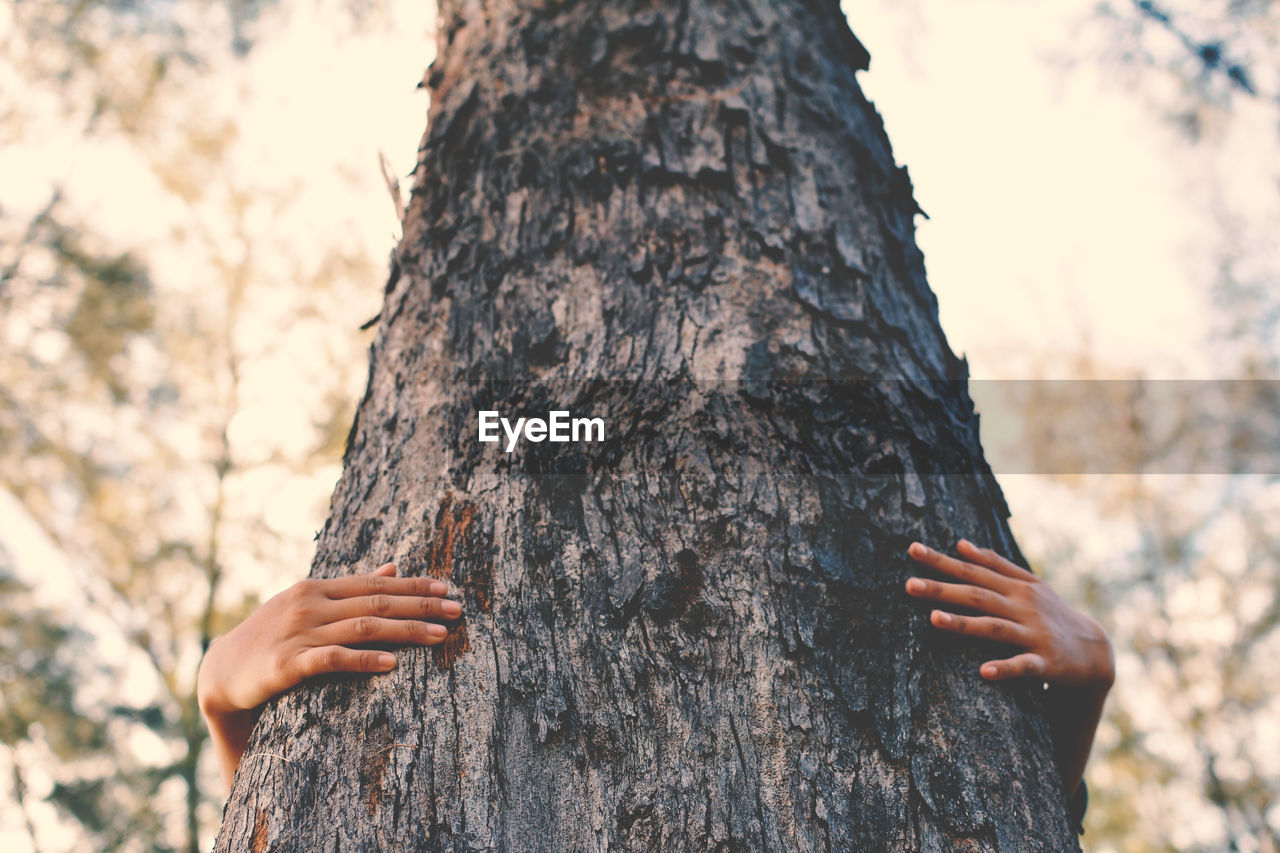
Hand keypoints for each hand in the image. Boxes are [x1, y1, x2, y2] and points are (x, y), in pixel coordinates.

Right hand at [197, 563, 461, 786]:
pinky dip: (364, 660)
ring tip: (440, 636)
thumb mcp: (309, 604)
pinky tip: (391, 664)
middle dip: (420, 605)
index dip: (412, 585)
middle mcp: (310, 604)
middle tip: (457, 610)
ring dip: (406, 630)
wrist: (222, 671)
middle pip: (376, 602)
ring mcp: (299, 632)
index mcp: (317, 588)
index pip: (374, 583)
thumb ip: (351, 588)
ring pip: (363, 628)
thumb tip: (393, 567)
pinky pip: (333, 659)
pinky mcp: (288, 664)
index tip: (446, 589)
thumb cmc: (272, 636)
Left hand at [904, 539, 1113, 688]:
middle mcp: (1022, 607)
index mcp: (1015, 588)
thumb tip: (961, 544)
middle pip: (977, 596)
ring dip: (964, 624)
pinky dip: (1004, 668)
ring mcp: (1033, 634)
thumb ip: (995, 564)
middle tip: (908, 585)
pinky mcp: (1045, 662)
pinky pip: (1023, 665)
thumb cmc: (1052, 614)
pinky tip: (983, 672)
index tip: (912, 550)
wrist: (1095, 651)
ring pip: (994, 628)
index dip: (942, 561)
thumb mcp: (1029, 584)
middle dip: (942, 589)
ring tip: (933, 619)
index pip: (973, 571)